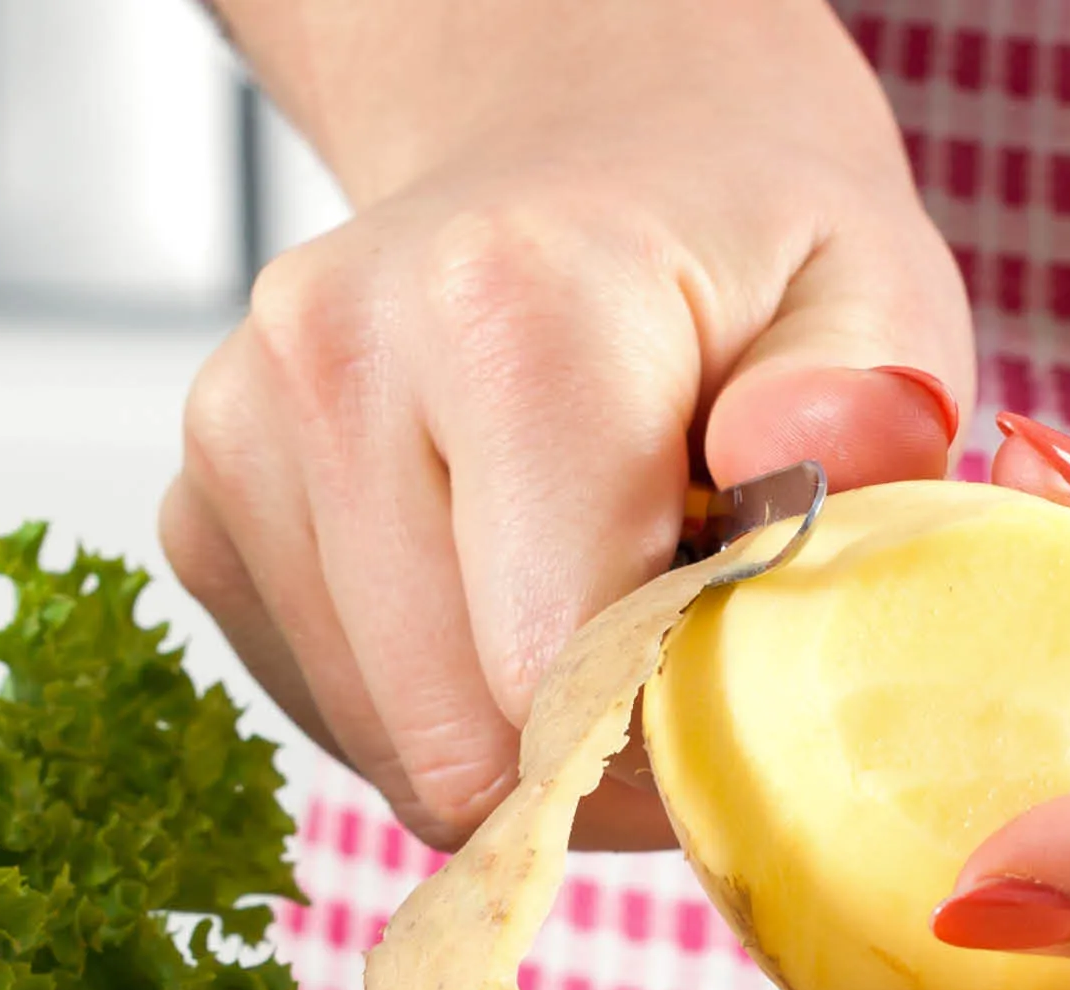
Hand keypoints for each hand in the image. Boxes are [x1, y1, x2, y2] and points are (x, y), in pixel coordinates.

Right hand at [167, 0, 967, 848]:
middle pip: (452, 739)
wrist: (576, 153)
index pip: (548, 670)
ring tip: (593, 604)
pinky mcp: (202, 513)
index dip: (662, 745)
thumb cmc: (730, 254)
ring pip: (388, 750)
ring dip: (509, 737)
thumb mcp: (867, 287)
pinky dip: (433, 707)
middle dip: (586, 755)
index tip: (735, 692)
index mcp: (500, 308)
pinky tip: (500, 596)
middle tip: (679, 667)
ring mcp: (240, 437)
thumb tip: (807, 457)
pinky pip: (332, 717)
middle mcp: (333, 361)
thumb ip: (867, 392)